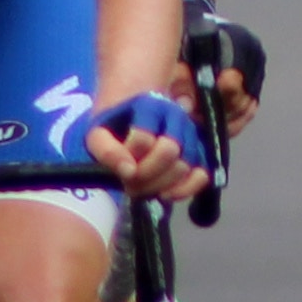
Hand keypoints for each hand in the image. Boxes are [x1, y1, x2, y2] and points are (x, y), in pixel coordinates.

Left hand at [89, 90, 206, 202]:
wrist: (135, 110)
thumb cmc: (115, 126)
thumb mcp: (99, 131)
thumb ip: (106, 149)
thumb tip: (128, 171)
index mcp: (150, 106)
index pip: (143, 139)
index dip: (129, 159)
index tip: (120, 169)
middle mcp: (176, 116)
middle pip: (169, 151)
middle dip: (147, 174)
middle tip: (130, 185)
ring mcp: (191, 134)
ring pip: (185, 164)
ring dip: (161, 184)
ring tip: (142, 189)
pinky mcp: (199, 153)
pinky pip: (202, 174)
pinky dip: (186, 188)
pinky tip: (166, 195)